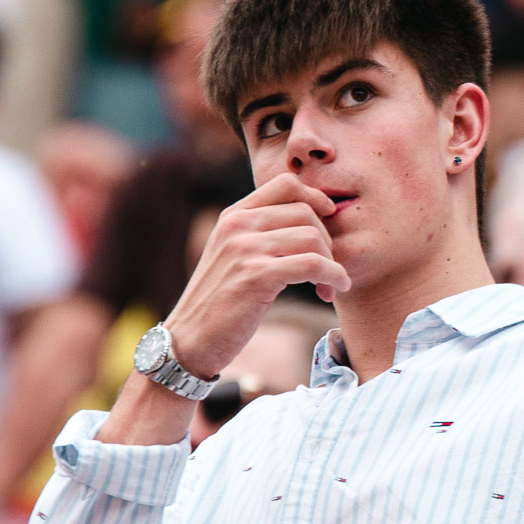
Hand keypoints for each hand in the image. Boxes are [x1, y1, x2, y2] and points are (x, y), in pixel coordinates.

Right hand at [161, 173, 348, 379]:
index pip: (286, 184)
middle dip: (328, 241)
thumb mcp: (233, 257)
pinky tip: (333, 290)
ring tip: (328, 287)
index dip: (316, 198)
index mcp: (233, 216)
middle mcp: (238, 226)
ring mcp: (245, 249)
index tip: (329, 219)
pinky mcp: (257, 276)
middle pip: (306, 213)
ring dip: (332, 264)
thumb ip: (260, 235)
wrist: (189, 339)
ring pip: (313, 238)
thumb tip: (308, 224)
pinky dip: (333, 275)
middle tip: (328, 270)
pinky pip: (312, 265)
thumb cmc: (219, 303)